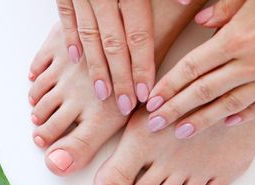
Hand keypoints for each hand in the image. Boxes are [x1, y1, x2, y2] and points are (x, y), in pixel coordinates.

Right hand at [56, 0, 155, 115]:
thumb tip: (189, 3)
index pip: (138, 36)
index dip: (142, 67)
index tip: (144, 93)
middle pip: (113, 44)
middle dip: (120, 78)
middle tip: (126, 104)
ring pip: (88, 36)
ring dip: (95, 67)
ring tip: (103, 93)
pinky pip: (65, 17)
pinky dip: (69, 38)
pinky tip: (73, 57)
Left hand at [145, 0, 254, 138]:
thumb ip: (225, 6)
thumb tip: (201, 21)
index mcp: (237, 38)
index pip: (191, 69)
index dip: (168, 87)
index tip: (152, 102)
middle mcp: (252, 62)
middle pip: (203, 92)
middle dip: (175, 110)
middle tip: (155, 125)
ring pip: (229, 104)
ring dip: (202, 120)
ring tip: (181, 132)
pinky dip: (243, 115)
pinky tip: (226, 123)